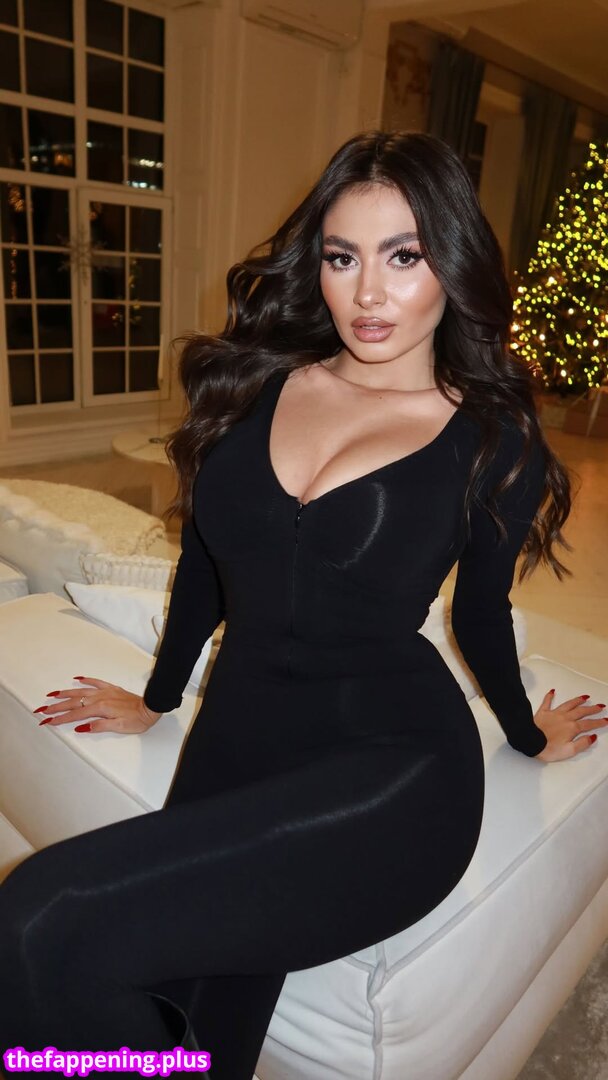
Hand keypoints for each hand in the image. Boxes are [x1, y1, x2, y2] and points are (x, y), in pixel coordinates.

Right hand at [35, 677, 162, 734]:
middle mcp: (100, 698)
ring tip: (52, 695)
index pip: (75, 715)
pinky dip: (86, 680)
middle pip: (74, 703)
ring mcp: (105, 692)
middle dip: (57, 707)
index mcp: (100, 709)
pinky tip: (77, 679)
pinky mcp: (112, 688)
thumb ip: (99, 726)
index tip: (47, 722)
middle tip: (42, 710)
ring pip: (81, 691)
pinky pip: (96, 682)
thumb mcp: (118, 727)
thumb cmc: (136, 720)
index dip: (60, 719)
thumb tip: (81, 726)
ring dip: (66, 693)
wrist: (150, 708)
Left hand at [533, 689, 606, 761]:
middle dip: (592, 709)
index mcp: (572, 728)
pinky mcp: (542, 712)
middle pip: (581, 712)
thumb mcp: (569, 751)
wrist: (530, 742)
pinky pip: (547, 702)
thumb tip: (592, 737)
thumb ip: (582, 743)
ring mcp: (554, 714)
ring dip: (577, 700)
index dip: (599, 722)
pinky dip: (550, 696)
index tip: (606, 720)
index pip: (589, 724)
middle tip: (600, 706)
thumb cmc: (548, 749)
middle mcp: (565, 718)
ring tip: (585, 697)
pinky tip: (552, 691)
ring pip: (568, 704)